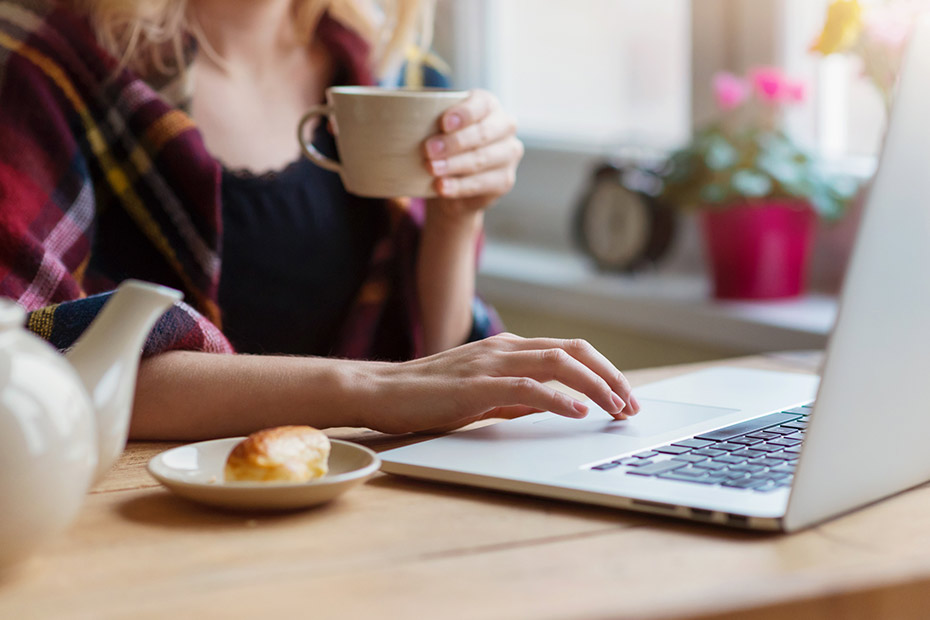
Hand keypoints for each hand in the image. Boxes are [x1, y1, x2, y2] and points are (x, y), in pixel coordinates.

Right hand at [359, 333, 640, 433]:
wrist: (380, 391)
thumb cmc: (427, 395)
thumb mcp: (482, 393)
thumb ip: (517, 395)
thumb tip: (555, 405)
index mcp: (508, 348)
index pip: (568, 351)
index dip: (603, 371)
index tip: (623, 397)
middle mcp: (505, 348)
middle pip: (573, 351)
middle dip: (610, 376)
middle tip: (631, 404)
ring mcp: (491, 362)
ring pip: (558, 363)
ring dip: (594, 386)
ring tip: (616, 409)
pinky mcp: (477, 384)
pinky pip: (527, 387)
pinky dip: (558, 398)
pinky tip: (578, 412)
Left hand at [423, 89, 524, 213]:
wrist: (454, 183)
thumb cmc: (443, 145)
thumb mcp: (436, 127)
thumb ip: (425, 117)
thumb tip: (390, 108)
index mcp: (488, 105)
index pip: (481, 104)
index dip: (464, 114)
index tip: (443, 123)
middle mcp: (504, 126)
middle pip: (482, 134)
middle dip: (454, 142)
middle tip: (427, 150)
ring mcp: (508, 154)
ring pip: (481, 159)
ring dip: (453, 165)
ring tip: (430, 169)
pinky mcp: (504, 180)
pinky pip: (482, 184)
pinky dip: (459, 186)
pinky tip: (441, 187)